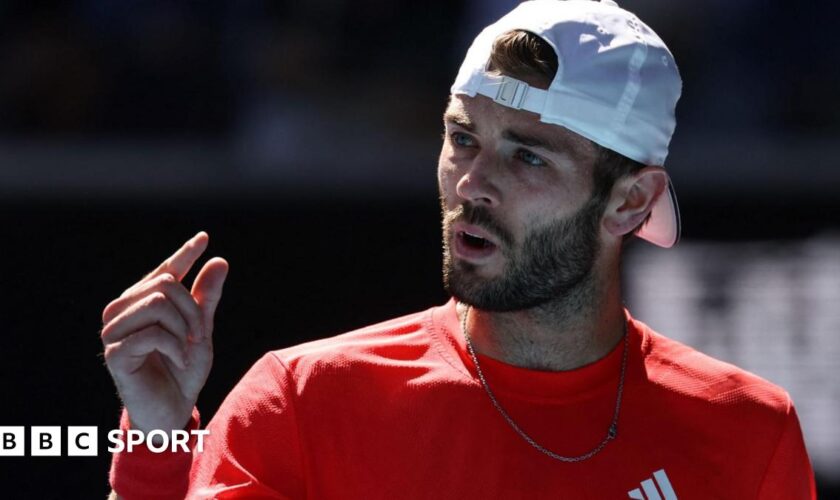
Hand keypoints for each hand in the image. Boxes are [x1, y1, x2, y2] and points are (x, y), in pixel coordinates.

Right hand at [101, 232, 228, 433]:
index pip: (164, 272)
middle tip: (197, 337)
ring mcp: (114, 331)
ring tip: (185, 351)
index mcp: (141, 304)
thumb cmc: (183, 371)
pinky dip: (176, 347)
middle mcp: (122, 312)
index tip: (205, 238)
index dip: (184, 254)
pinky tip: (177, 362)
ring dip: (183, 329)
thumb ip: (205, 298)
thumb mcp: (201, 330)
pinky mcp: (114, 352)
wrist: (172, 410)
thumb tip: (219, 260)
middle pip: (164, 284)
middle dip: (192, 310)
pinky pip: (155, 332)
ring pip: (158, 303)